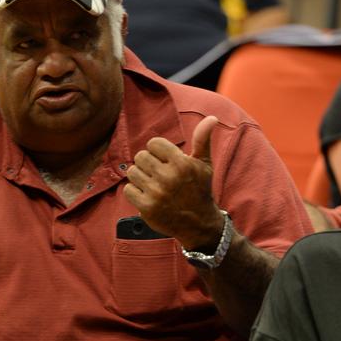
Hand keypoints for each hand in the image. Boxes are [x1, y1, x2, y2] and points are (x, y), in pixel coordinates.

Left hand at [123, 115, 224, 248]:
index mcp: (182, 163)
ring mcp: (157, 193)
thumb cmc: (199, 189)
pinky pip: (128, 189)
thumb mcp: (204, 164)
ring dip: (139, 177)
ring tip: (151, 183)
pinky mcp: (147, 207)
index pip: (153, 143)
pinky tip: (147, 195)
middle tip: (157, 173)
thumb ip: (203, 140)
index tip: (163, 160)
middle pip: (140, 157)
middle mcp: (169, 177)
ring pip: (132, 172)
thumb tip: (212, 117)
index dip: (156, 151)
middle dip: (147, 164)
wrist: (199, 223)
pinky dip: (134, 192)